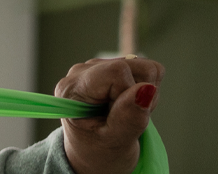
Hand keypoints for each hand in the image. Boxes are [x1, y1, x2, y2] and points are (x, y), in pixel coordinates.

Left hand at [56, 56, 163, 173]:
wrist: (94, 153)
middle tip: (127, 117)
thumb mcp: (114, 141)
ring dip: (145, 92)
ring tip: (127, 112)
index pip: (116, 71)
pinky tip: (130, 104)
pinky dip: (146, 89)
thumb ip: (129, 117)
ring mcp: (97, 68)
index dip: (129, 93)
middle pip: (131, 65)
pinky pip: (147, 71)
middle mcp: (81, 72)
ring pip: (144, 67)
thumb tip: (147, 88)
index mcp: (72, 88)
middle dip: (140, 93)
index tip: (120, 116)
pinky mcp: (112, 69)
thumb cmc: (98, 150)